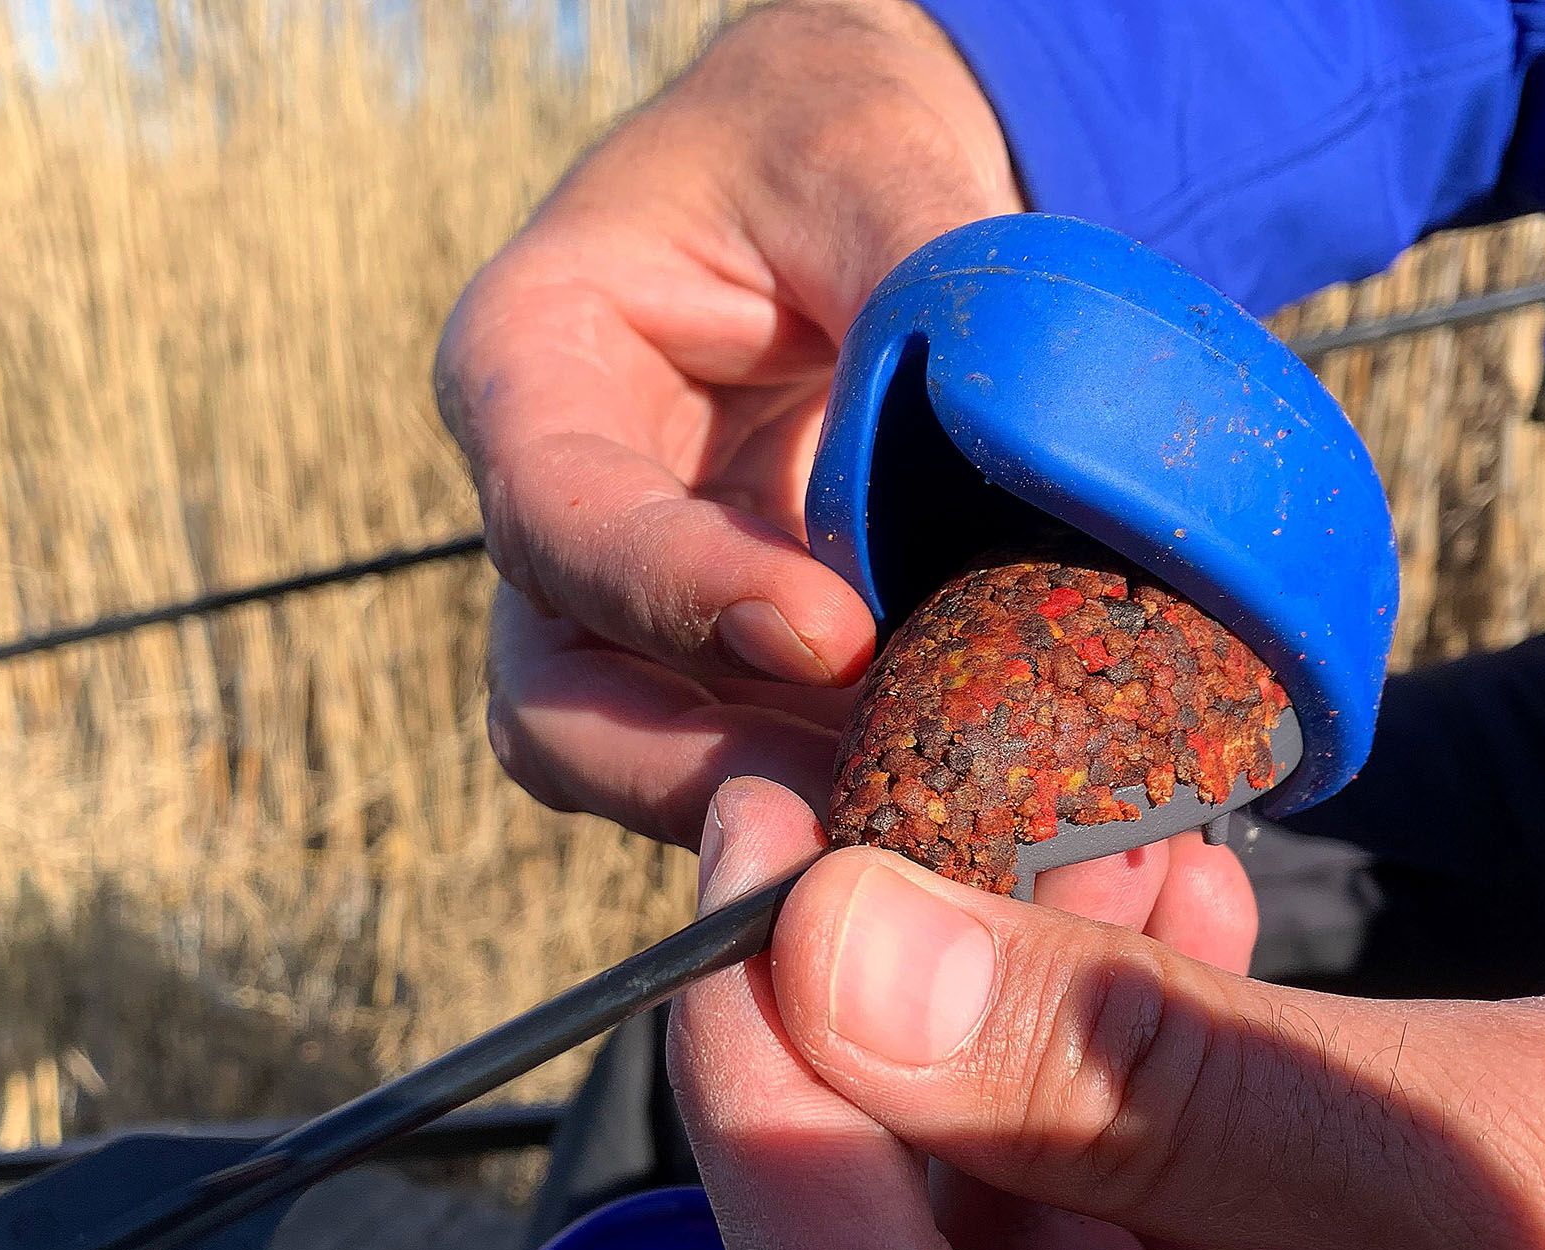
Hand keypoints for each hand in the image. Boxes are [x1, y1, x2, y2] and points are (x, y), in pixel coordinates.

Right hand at [436, 0, 1018, 844]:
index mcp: (537, 367)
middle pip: (562, 700)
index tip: (832, 634)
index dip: (677, 594)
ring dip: (779, 801)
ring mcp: (637, 599)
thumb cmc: (824, 140)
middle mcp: (561, 509)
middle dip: (699, 770)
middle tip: (868, 804)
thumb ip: (916, 281)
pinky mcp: (727, 650)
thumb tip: (1007, 442)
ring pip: (647, 761)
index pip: (560, 518)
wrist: (847, 183)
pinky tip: (951, 786)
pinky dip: (837, 782)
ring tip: (927, 814)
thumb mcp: (868, 160)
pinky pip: (752, 753)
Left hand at [672, 778, 1544, 1249]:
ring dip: (1006, 1020)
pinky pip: (1099, 1207)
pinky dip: (1108, 1055)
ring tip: (1117, 863)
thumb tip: (838, 949)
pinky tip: (1179, 930)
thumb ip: (1146, 1086)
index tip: (758, 863)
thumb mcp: (1495, 1179)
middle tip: (942, 831)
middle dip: (888, 1037)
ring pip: (978, 1226)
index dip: (763, 1091)